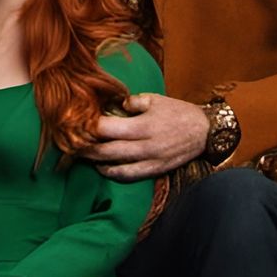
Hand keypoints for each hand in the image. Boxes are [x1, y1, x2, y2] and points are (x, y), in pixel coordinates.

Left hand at [81, 93, 208, 179]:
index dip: (90, 128)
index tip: (77, 125)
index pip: (108, 129)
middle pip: (106, 151)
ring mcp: (150, 161)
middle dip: (86, 149)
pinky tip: (102, 168)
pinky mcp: (155, 171)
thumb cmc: (178, 112)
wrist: (205, 132)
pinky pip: (129, 176)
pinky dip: (112, 174)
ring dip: (96, 163)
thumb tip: (111, 103)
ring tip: (82, 157)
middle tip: (71, 145)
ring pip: (115, 167)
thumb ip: (131, 101)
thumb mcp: (155, 100)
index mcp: (143, 126)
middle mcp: (145, 146)